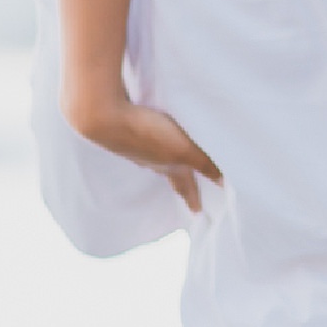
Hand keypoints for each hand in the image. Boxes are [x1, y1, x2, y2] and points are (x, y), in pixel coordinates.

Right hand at [64, 84, 222, 214]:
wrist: (104, 116)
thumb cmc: (146, 132)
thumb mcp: (183, 148)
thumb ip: (204, 163)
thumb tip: (223, 181)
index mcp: (167, 164)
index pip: (184, 184)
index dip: (193, 196)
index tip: (197, 210)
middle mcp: (150, 159)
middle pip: (169, 173)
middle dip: (180, 182)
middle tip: (186, 193)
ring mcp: (136, 147)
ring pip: (155, 158)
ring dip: (165, 162)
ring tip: (168, 164)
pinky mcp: (126, 130)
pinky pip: (144, 142)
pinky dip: (151, 145)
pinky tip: (147, 137)